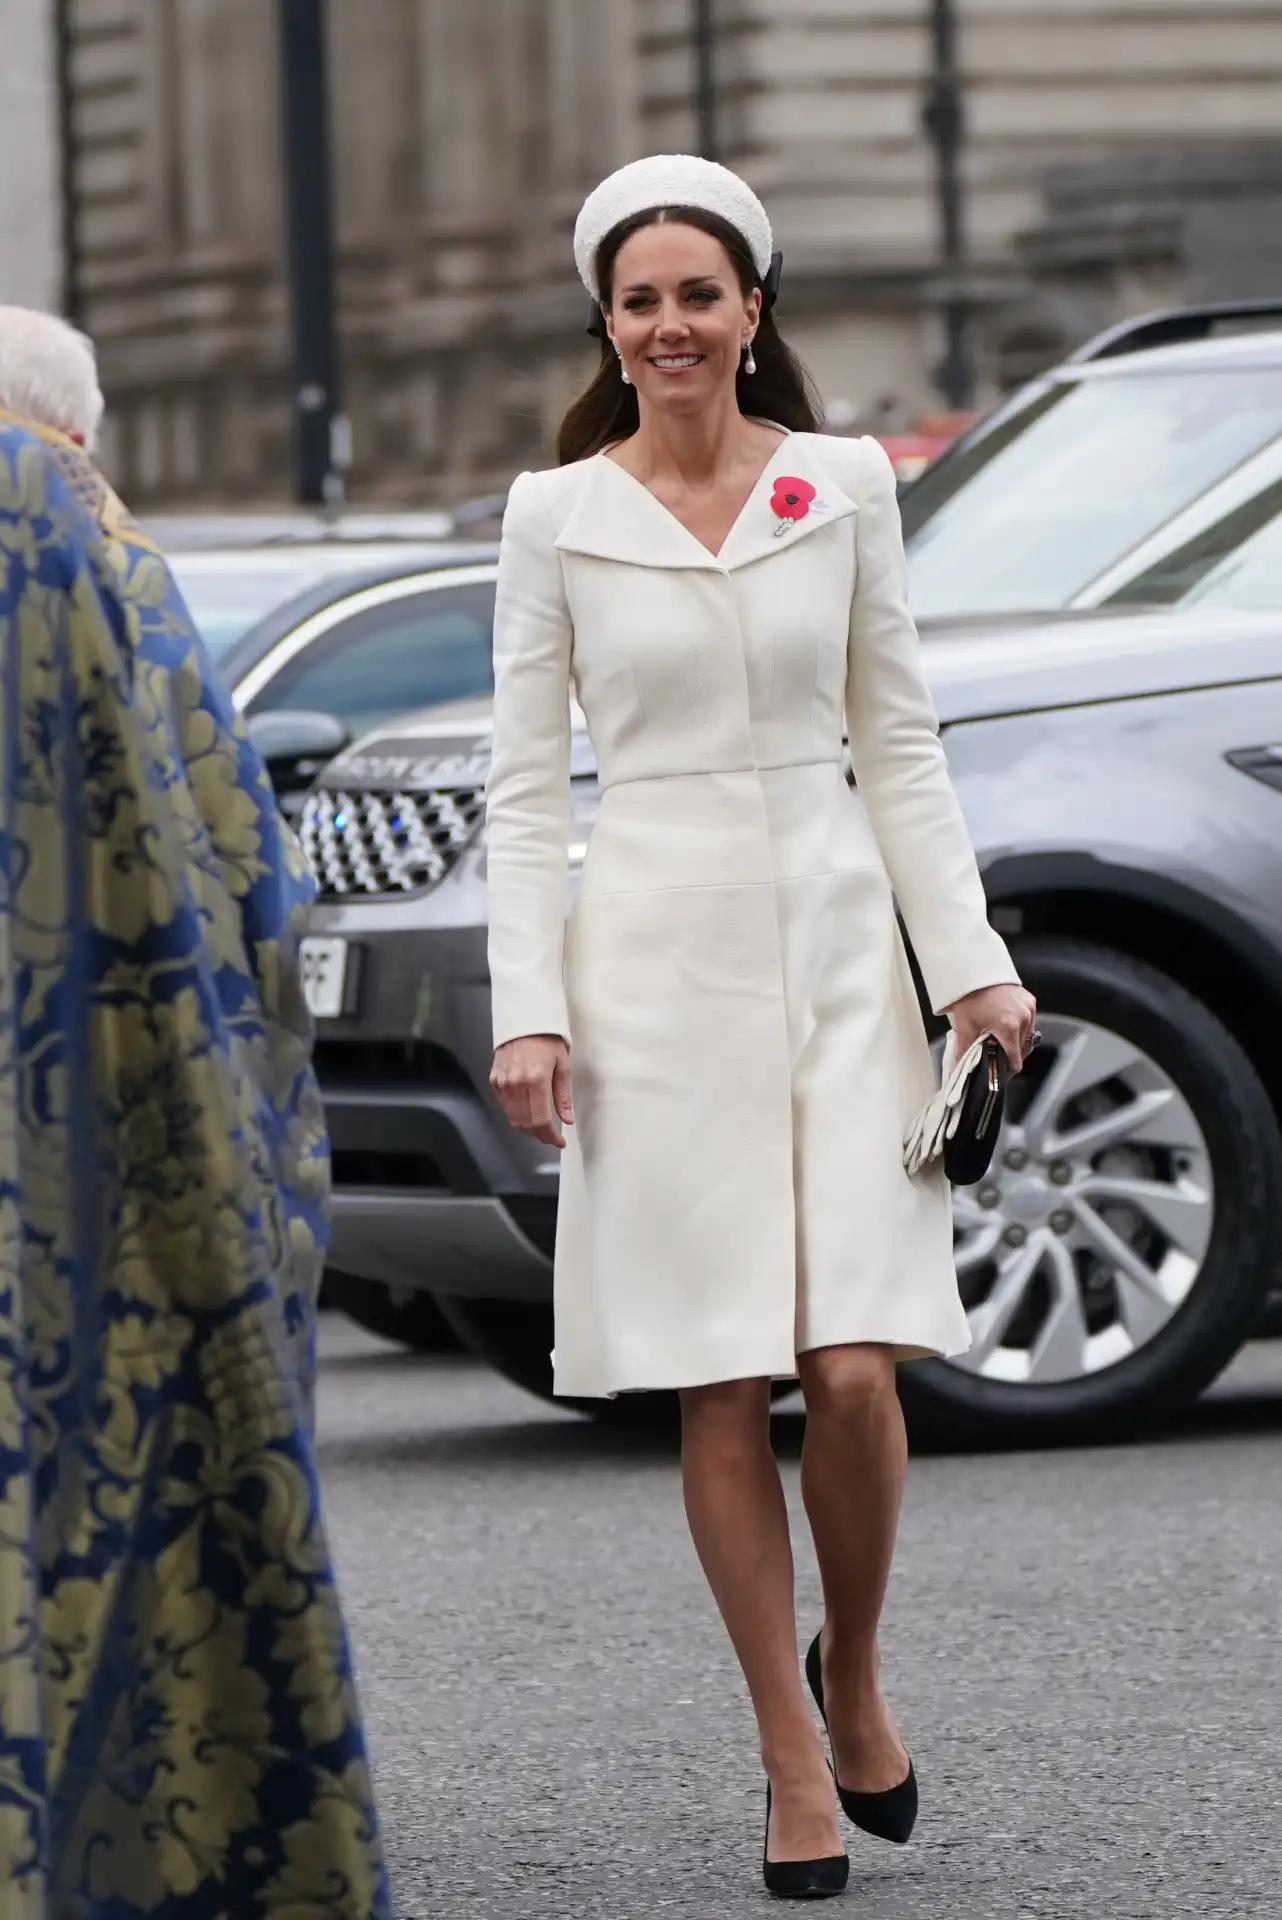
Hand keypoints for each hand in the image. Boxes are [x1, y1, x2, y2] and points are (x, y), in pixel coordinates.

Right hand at [490, 1034, 574, 1148]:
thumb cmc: (546, 1039)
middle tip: (551, 1135)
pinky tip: (527, 1110)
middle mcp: (516, 1084)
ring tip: (541, 1125)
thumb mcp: (562, 1065)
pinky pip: (504, 1107)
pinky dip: (516, 1114)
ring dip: (527, 1127)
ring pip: (512, 1118)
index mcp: (536, 1081)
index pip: (540, 1122)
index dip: (550, 1137)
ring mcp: (502, 1083)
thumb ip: (563, 1096)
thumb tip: (567, 1119)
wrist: (524, 1020)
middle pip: (524, 1124)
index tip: (558, 1141)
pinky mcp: (494, 1080)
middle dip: (539, 1135)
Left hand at [946, 982, 1038, 1072]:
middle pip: (1022, 1049)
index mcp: (1009, 1028)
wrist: (975, 972)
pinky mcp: (1030, 1001)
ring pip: (1027, 1036)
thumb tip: (959, 1069)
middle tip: (995, 1049)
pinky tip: (1006, 1021)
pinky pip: (1029, 1021)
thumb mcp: (965, 1026)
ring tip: (1000, 1035)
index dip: (1007, 1068)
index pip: (1016, 1060)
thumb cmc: (970, 998)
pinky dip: (1020, 1025)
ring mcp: (1029, 1009)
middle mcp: (1023, 1019)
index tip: (1000, 1070)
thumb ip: (964, 1051)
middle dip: (1010, 1052)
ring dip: (1016, 1039)